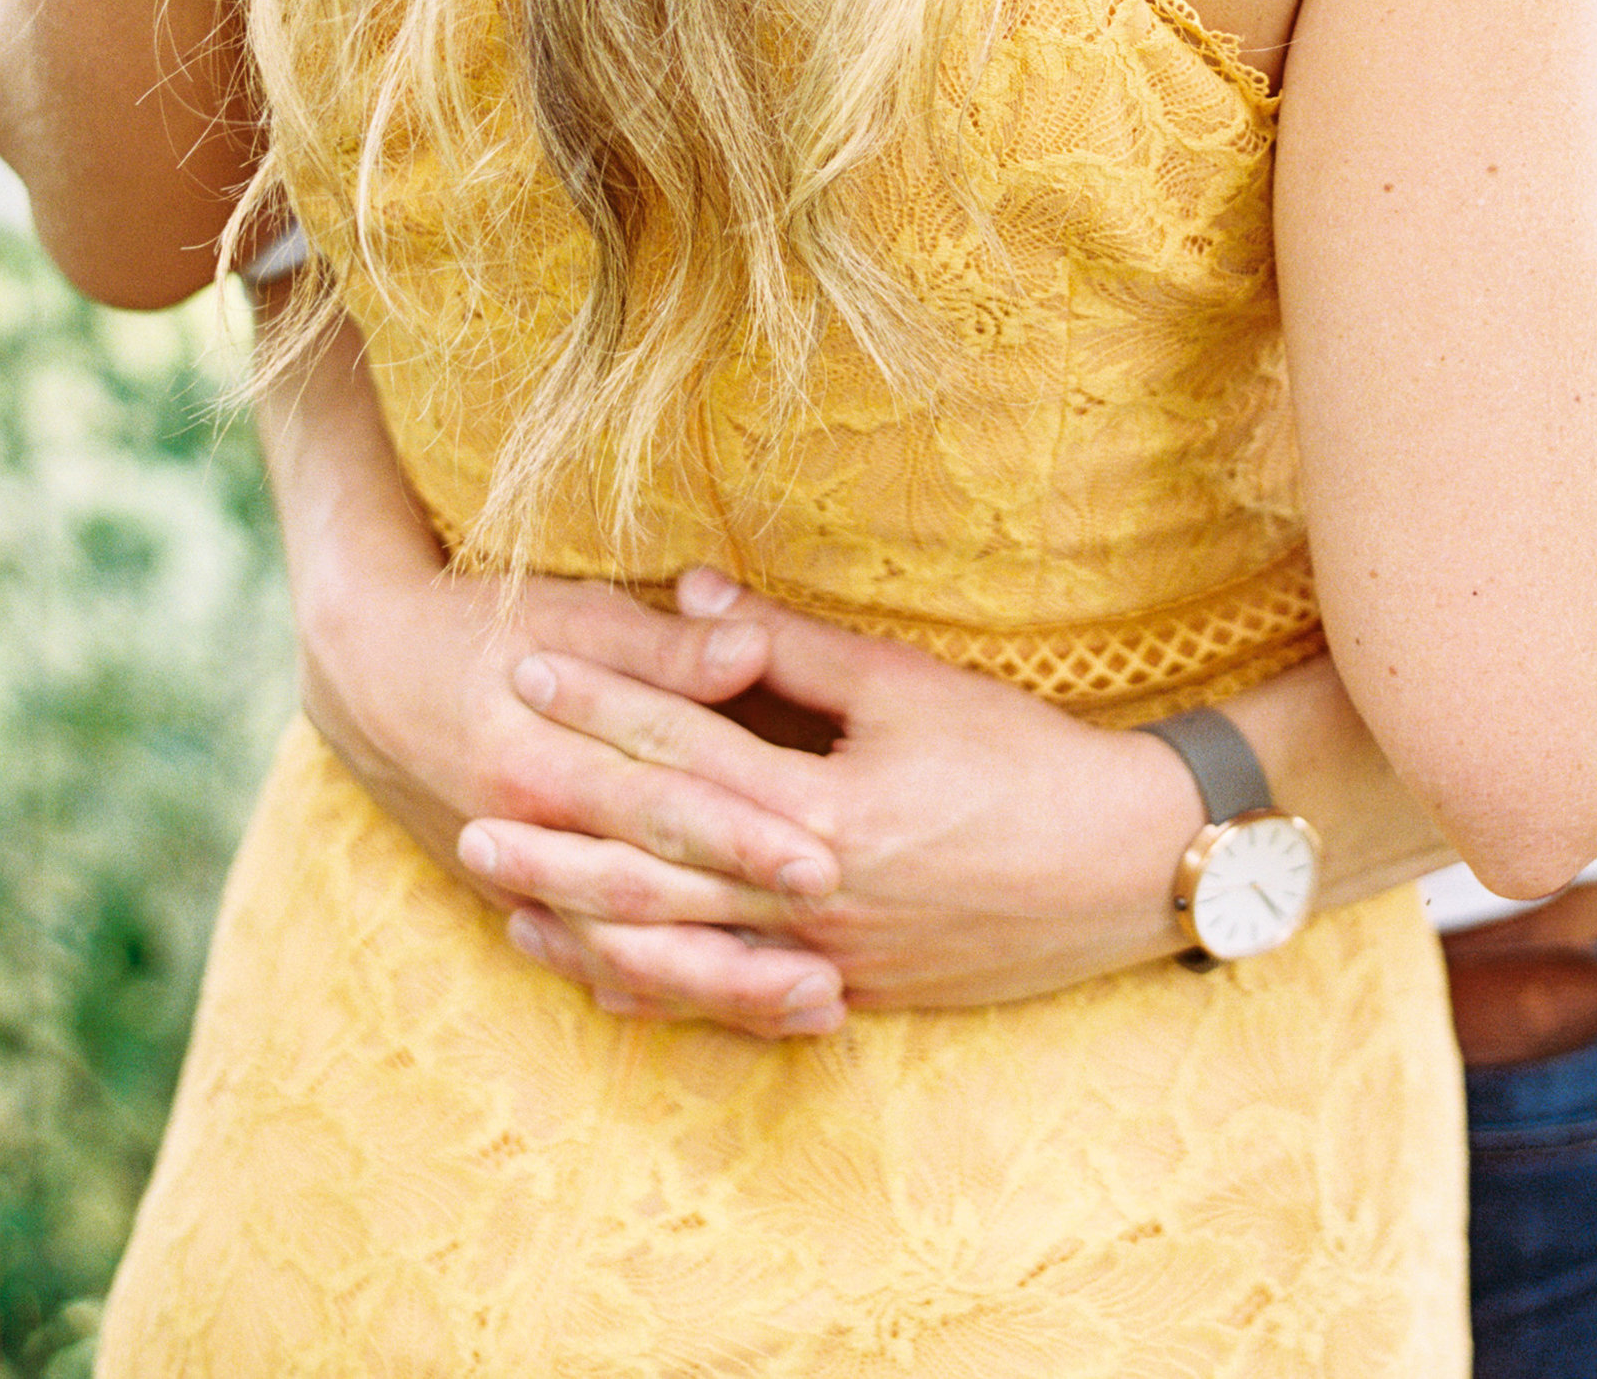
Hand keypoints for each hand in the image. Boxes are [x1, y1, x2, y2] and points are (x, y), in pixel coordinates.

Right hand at [297, 541, 855, 1039]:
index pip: (661, 801)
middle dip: (744, 941)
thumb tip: (754, 648)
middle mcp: (528, 830)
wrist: (365, 666)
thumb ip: (666, 646)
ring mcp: (518, 877)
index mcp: (546, 753)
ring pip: (624, 952)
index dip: (744, 835)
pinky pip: (591, 961)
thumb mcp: (574, 613)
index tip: (827, 862)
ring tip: (817, 1007)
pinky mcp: (514, 899)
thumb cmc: (488, 622)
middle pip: (649, 899)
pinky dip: (660, 992)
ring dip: (720, 986)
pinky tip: (730, 1011)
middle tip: (837, 974)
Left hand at [470, 580, 1205, 1017]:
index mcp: (827, 810)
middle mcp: (815, 898)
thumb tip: (697, 593)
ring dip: (589, 929)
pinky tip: (607, 982)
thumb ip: (795, 648)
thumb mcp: (911, 687)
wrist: (1127, 865)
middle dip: (559, 840)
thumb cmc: (1025, 759)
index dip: (601, 707)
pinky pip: (734, 1002)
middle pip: (657, 869)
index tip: (525, 669)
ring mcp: (831, 960)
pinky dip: (664, 991)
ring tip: (508, 906)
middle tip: (468, 813)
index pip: (685, 752)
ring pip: (682, 953)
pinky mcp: (852, 994)